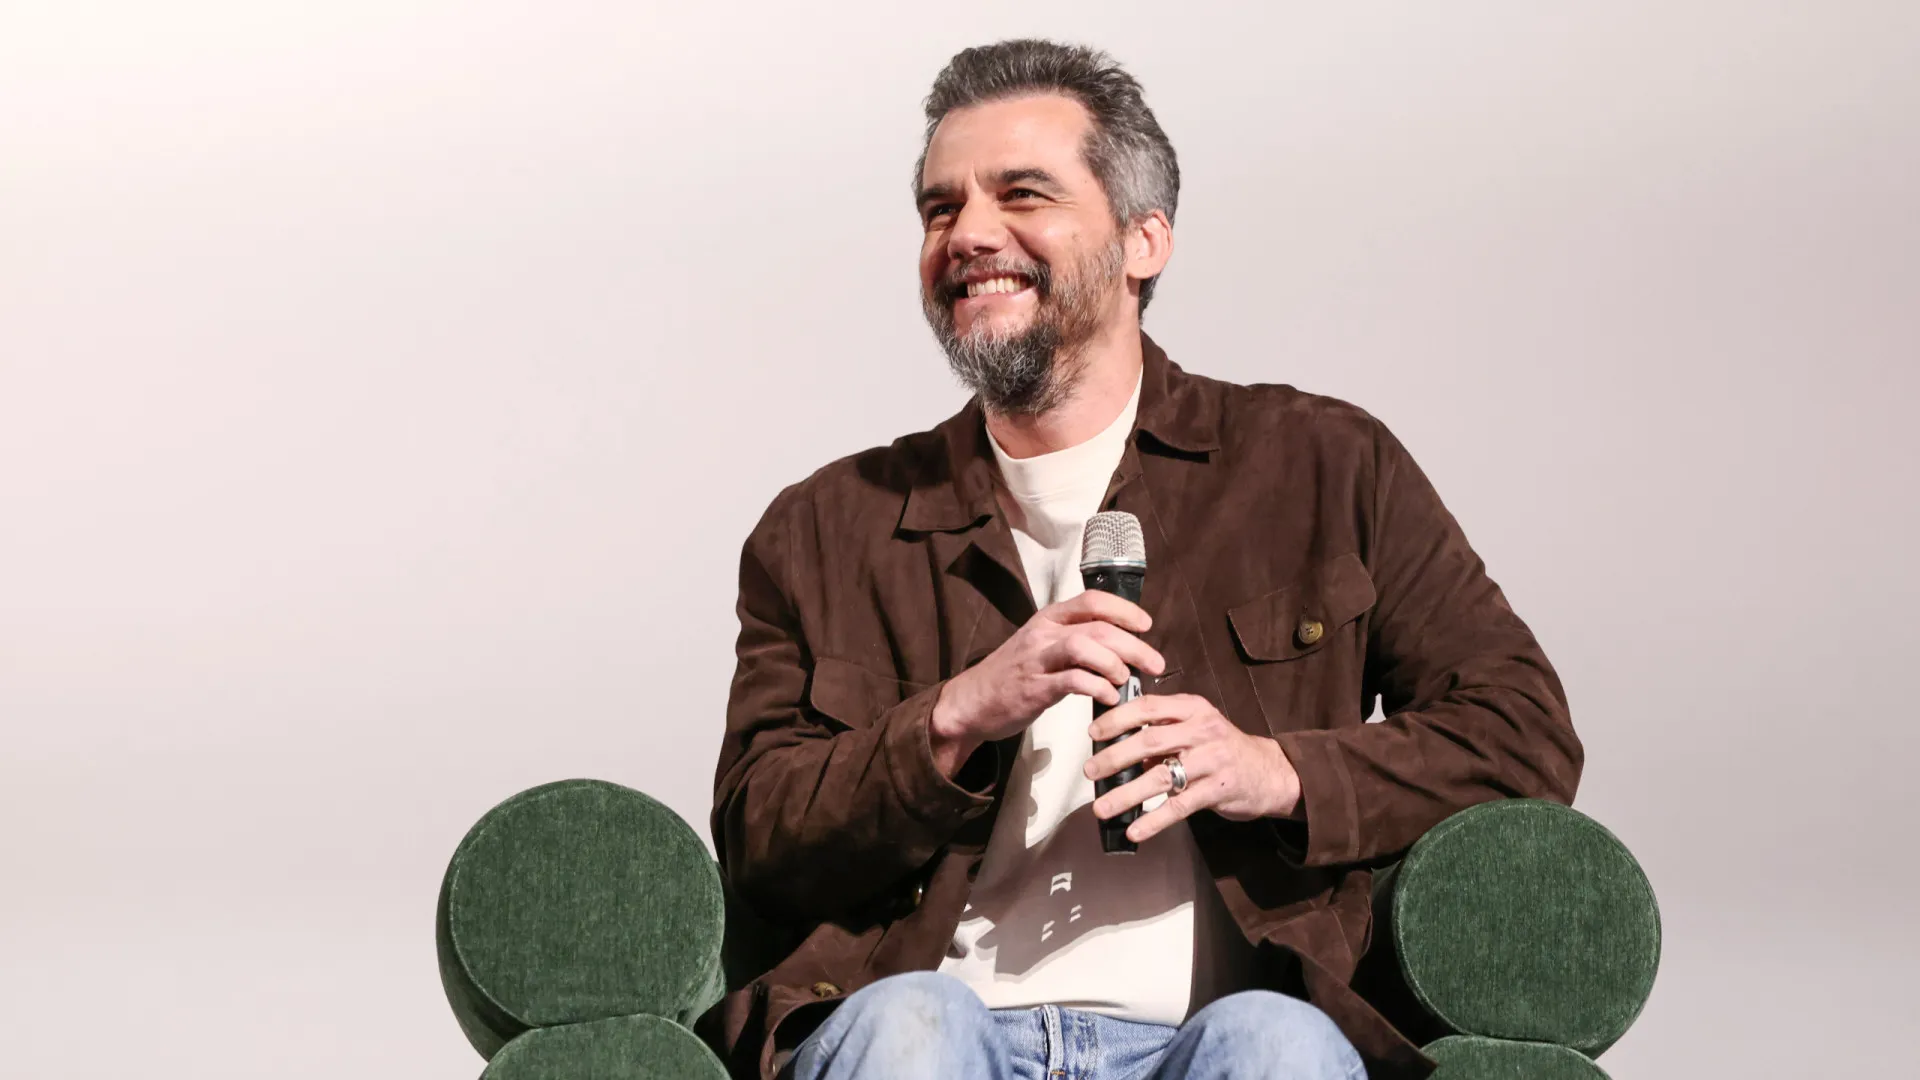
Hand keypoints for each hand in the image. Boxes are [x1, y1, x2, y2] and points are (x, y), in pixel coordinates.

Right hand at [929, 591, 1165, 775]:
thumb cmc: (1012, 675)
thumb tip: (1122, 648)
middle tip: (1155, 662)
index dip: (1125, 610)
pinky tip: (1109, 698)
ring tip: (1126, 680)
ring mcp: (1037, 659)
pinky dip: (1098, 688)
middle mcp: (1044, 633)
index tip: (1146, 625)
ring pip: (1086, 646)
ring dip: (1115, 663)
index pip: (1092, 601)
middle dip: (1134, 644)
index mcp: (1049, 618)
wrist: (971, 702)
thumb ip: (1076, 641)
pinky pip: (1074, 681)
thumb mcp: (1042, 647)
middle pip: (1099, 627)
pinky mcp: (1034, 688)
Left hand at [1083, 693, 1301, 842]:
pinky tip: (1135, 830)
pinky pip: (1179, 807)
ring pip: (1160, 777)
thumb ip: (1162, 732)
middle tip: (1089, 772)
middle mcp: (1203, 730)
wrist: (1269, 772)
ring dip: (1126, 794)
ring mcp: (1211, 760)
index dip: (1118, 718)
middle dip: (1114, 757)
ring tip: (1102, 808)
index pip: (1149, 706)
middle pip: (1150, 741)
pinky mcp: (1217, 790)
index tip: (1093, 733)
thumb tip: (1117, 747)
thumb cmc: (1222, 748)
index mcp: (1193, 709)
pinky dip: (1153, 821)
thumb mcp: (1196, 728)